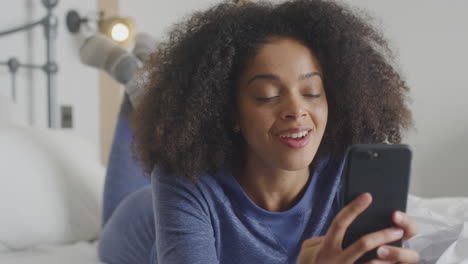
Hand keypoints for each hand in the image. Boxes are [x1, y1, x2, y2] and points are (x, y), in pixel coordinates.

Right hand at [297, 193, 419, 263]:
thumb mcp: (308, 251)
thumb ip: (322, 239)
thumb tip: (342, 229)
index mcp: (325, 248)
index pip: (339, 223)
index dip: (353, 208)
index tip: (367, 196)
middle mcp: (336, 261)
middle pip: (362, 243)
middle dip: (382, 234)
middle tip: (397, 228)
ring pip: (372, 263)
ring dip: (390, 256)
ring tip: (402, 249)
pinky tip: (393, 263)